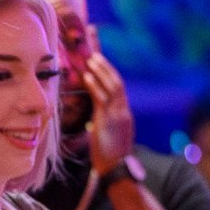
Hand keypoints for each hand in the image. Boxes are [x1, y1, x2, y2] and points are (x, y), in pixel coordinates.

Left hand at [79, 45, 135, 175]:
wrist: (117, 170)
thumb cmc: (108, 156)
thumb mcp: (104, 134)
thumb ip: (100, 121)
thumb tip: (93, 117)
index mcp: (121, 110)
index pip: (114, 83)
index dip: (106, 66)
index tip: (96, 50)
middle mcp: (122, 108)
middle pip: (116, 77)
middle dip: (104, 59)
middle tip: (94, 40)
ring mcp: (119, 113)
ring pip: (113, 85)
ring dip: (101, 69)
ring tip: (90, 56)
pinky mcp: (112, 120)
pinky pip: (104, 99)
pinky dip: (96, 85)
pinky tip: (87, 75)